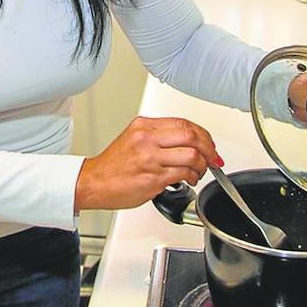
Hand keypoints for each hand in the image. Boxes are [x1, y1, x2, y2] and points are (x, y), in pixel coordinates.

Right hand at [74, 116, 220, 210]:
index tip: (209, 144)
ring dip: (202, 166)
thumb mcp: (135, 138)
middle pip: (191, 136)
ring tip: (199, 171)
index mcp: (144, 126)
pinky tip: (188, 179)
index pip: (184, 124)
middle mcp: (147, 139)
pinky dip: (192, 178)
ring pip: (192, 156)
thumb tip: (190, 141)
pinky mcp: (153, 179)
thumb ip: (160, 136)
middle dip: (209, 149)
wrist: (94, 182)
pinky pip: (183, 175)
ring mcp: (150, 159)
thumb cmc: (114, 165)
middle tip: (212, 157)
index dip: (204, 135)